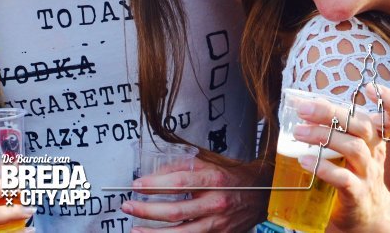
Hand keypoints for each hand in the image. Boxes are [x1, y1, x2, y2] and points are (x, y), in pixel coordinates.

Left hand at [120, 156, 266, 231]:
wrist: (261, 194)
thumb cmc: (231, 177)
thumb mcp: (208, 163)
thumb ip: (180, 167)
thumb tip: (152, 176)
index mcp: (213, 180)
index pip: (178, 183)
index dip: (154, 185)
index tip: (136, 185)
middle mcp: (215, 203)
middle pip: (175, 211)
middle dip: (147, 210)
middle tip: (128, 206)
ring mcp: (217, 224)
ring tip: (135, 229)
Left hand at [291, 84, 389, 232]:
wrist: (370, 217)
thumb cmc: (355, 174)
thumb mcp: (354, 149)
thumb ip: (338, 128)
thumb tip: (304, 105)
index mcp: (375, 139)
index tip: (369, 89)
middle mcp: (375, 153)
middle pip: (362, 126)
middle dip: (331, 112)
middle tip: (303, 109)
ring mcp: (368, 174)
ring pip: (353, 149)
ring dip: (324, 136)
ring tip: (299, 132)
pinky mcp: (357, 194)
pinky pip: (344, 178)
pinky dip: (323, 167)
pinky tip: (304, 160)